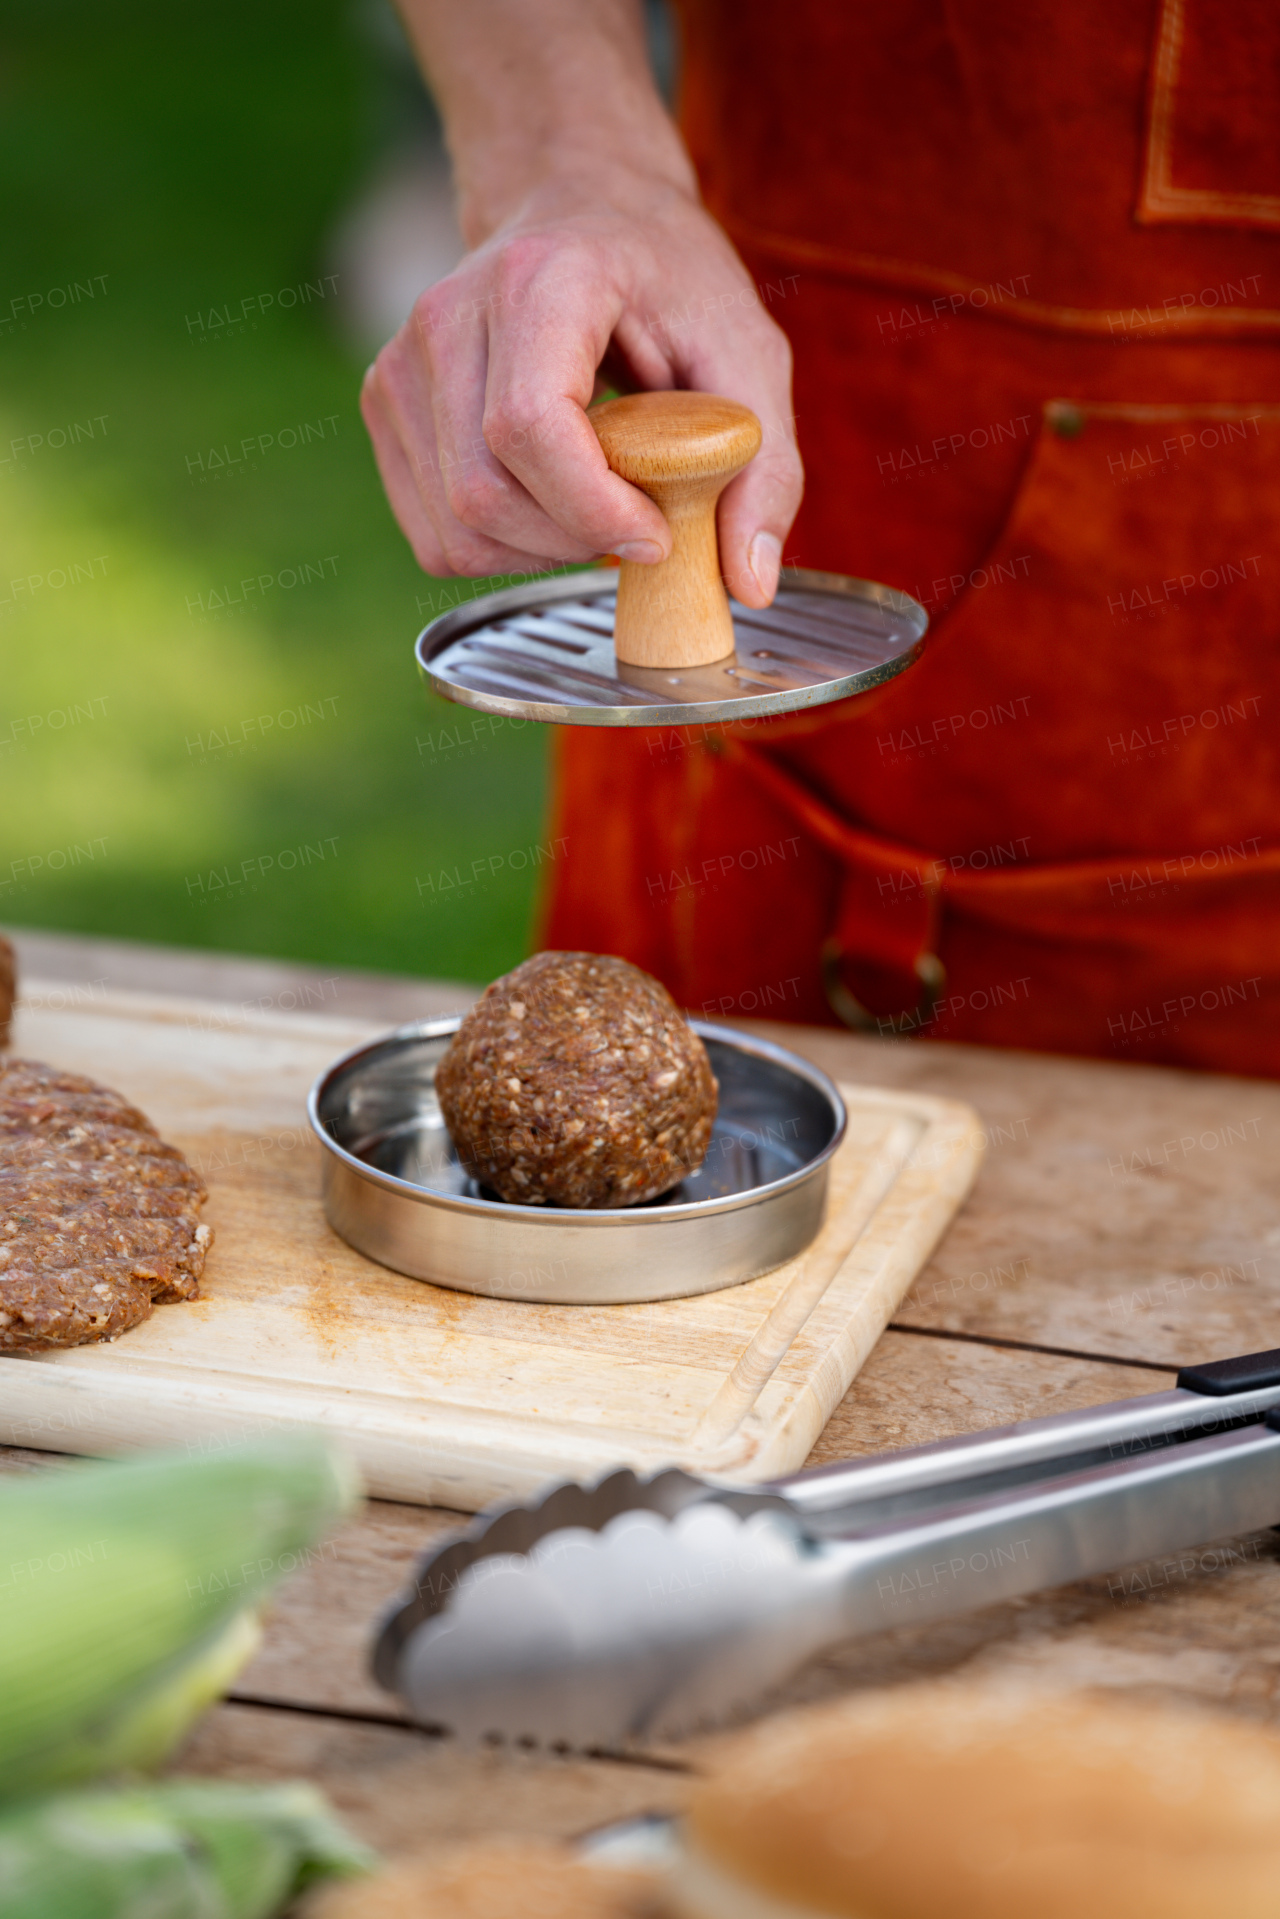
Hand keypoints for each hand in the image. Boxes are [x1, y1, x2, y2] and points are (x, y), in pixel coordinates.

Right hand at [361, 164, 802, 608]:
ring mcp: (402, 362)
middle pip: (484, 492)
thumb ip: (767, 468)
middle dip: (573, 543)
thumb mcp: (748, 352)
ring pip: (455, 526)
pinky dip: (500, 550)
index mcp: (538, 280)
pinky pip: (434, 533)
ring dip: (539, 554)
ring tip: (596, 512)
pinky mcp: (384, 404)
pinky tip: (548, 508)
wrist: (580, 207)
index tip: (657, 535)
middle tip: (638, 527)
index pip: (529, 427)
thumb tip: (750, 584)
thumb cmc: (665, 279)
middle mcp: (448, 315)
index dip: (593, 508)